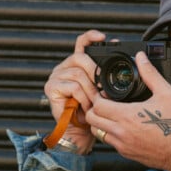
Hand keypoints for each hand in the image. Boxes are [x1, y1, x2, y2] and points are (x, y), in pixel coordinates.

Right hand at [44, 29, 105, 151]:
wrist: (81, 133)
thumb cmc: (92, 114)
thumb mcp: (103, 92)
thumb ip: (106, 78)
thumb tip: (119, 64)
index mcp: (76, 66)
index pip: (81, 44)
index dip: (91, 37)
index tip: (104, 37)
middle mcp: (64, 68)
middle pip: (81, 58)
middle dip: (96, 74)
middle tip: (102, 91)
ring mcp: (56, 77)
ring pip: (78, 74)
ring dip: (91, 91)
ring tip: (93, 103)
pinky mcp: (51, 88)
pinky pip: (73, 87)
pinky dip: (83, 98)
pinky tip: (84, 107)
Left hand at [85, 52, 170, 170]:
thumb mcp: (166, 94)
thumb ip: (150, 74)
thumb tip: (141, 58)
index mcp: (127, 115)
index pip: (97, 105)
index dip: (98, 97)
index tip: (104, 94)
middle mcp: (121, 131)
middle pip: (91, 119)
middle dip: (94, 109)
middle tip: (103, 103)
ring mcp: (122, 144)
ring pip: (97, 132)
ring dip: (99, 122)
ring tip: (109, 115)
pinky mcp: (126, 153)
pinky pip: (109, 142)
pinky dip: (109, 133)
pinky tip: (120, 127)